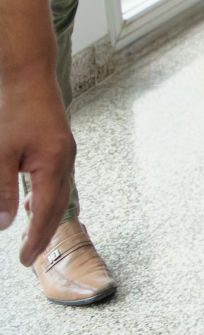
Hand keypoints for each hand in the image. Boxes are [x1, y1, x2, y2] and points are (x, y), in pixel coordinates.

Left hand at [0, 70, 74, 263]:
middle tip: (31, 255)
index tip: (24, 259)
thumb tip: (3, 223)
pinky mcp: (59, 145)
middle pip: (59, 206)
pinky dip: (47, 198)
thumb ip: (2, 190)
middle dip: (45, 232)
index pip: (45, 212)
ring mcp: (65, 151)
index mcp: (54, 164)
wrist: (29, 75)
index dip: (35, 238)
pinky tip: (32, 201)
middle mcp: (66, 160)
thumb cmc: (16, 110)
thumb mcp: (2, 153)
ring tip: (34, 234)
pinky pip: (58, 180)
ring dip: (48, 216)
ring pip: (60, 193)